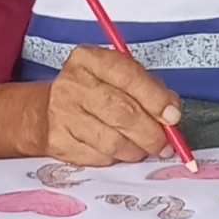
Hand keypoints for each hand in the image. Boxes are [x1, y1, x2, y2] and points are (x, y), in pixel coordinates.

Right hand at [38, 46, 181, 165]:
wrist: (46, 111)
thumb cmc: (92, 91)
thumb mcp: (118, 77)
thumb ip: (148, 89)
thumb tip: (171, 113)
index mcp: (90, 59)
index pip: (128, 77)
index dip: (155, 99)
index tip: (172, 116)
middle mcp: (74, 84)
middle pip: (122, 113)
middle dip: (151, 133)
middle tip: (164, 143)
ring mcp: (63, 114)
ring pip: (112, 141)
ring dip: (136, 150)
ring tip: (142, 148)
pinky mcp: (59, 142)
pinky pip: (99, 157)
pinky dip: (117, 159)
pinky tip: (119, 151)